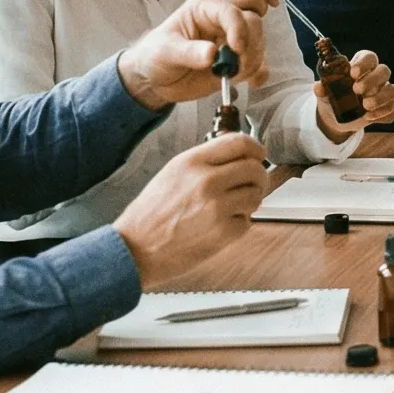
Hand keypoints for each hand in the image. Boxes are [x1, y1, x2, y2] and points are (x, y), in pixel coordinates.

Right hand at [113, 133, 271, 286]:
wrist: (135, 250)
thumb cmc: (150, 215)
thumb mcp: (172, 173)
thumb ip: (205, 161)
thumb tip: (236, 154)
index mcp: (192, 162)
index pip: (239, 142)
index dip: (255, 148)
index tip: (258, 154)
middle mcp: (207, 181)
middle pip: (254, 168)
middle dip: (258, 177)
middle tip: (252, 184)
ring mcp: (217, 207)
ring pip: (256, 195)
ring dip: (249, 201)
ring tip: (231, 207)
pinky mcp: (223, 233)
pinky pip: (247, 222)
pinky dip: (239, 225)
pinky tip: (220, 226)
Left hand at [119, 0, 268, 109]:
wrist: (157, 76)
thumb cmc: (156, 55)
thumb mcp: (165, 52)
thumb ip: (187, 52)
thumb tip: (212, 54)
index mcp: (204, 4)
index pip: (232, 8)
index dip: (240, 28)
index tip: (237, 51)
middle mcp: (222, 11)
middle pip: (256, 7)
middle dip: (253, 37)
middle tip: (238, 61)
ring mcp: (234, 29)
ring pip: (261, 30)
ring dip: (256, 54)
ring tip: (236, 73)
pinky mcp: (240, 50)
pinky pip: (261, 54)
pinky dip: (261, 69)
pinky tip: (252, 81)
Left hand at [317, 48, 393, 140]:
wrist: (335, 118)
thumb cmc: (332, 97)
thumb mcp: (324, 93)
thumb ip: (322, 89)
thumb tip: (319, 87)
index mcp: (361, 67)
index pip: (370, 57)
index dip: (364, 62)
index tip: (353, 72)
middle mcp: (376, 77)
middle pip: (384, 71)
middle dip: (372, 80)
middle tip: (357, 90)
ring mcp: (383, 93)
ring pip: (393, 90)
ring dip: (380, 98)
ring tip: (366, 106)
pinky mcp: (385, 109)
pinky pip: (391, 111)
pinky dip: (382, 114)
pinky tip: (369, 117)